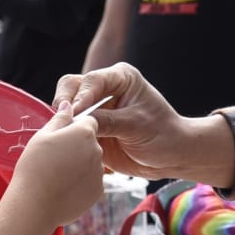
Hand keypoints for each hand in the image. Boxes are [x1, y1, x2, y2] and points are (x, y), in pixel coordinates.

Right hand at [11, 108, 108, 232]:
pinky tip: (63, 188)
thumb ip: (60, 118)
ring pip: (90, 163)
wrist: (35, 205)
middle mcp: (98, 150)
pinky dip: (80, 183)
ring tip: (57, 175)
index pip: (87, 122)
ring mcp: (99, 172)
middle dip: (77, 147)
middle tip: (55, 158)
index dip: (73, 129)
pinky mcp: (98, 191)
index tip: (60, 139)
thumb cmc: (35, 166)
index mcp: (85, 132)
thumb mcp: (43, 136)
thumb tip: (68, 104)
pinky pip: (90, 181)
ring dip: (79, 165)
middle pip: (90, 143)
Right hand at [52, 64, 225, 182]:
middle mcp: (105, 89)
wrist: (171, 157)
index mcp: (120, 78)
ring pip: (67, 108)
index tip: (75, 114)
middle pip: (72, 88)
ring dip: (63, 121)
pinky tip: (67, 146)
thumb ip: (107, 121)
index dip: (80, 97)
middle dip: (64, 104)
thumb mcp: (135, 126)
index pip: (91, 80)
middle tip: (62, 123)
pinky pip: (71, 128)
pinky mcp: (91, 127)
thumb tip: (77, 121)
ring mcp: (96, 108)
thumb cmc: (163, 135)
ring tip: (63, 136)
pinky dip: (67, 135)